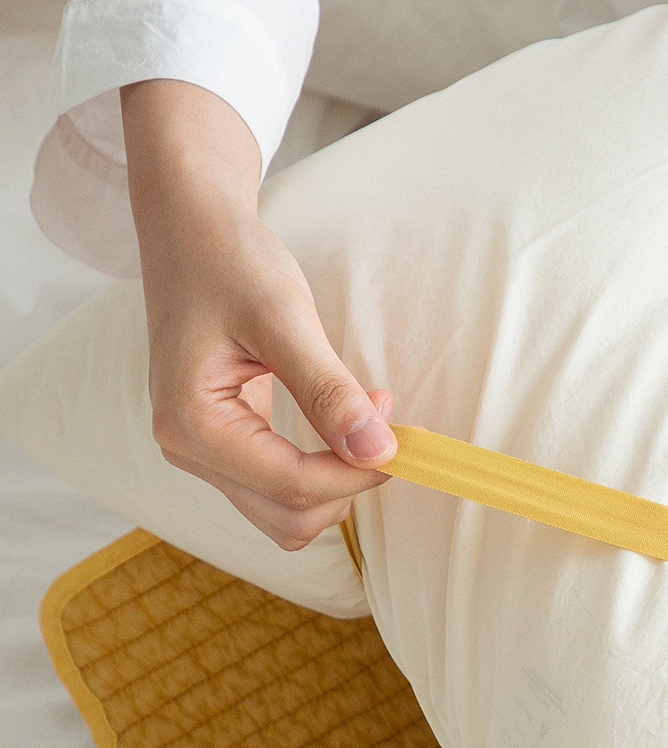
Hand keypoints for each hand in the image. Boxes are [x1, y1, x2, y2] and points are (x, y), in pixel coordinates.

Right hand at [122, 79, 396, 548]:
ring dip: (336, 481)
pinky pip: (278, 488)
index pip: (293, 487)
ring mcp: (201, 452)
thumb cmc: (230, 260)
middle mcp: (187, 450)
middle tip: (380, 416)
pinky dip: (319, 471)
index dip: (358, 472)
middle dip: (347, 481)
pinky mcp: (221, 444)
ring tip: (359, 415)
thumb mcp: (283, 317)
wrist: (191, 230)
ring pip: (285, 514)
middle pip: (290, 517)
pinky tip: (337, 423)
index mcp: (191, 426)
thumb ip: (328, 389)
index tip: (400, 432)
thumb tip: (378, 451)